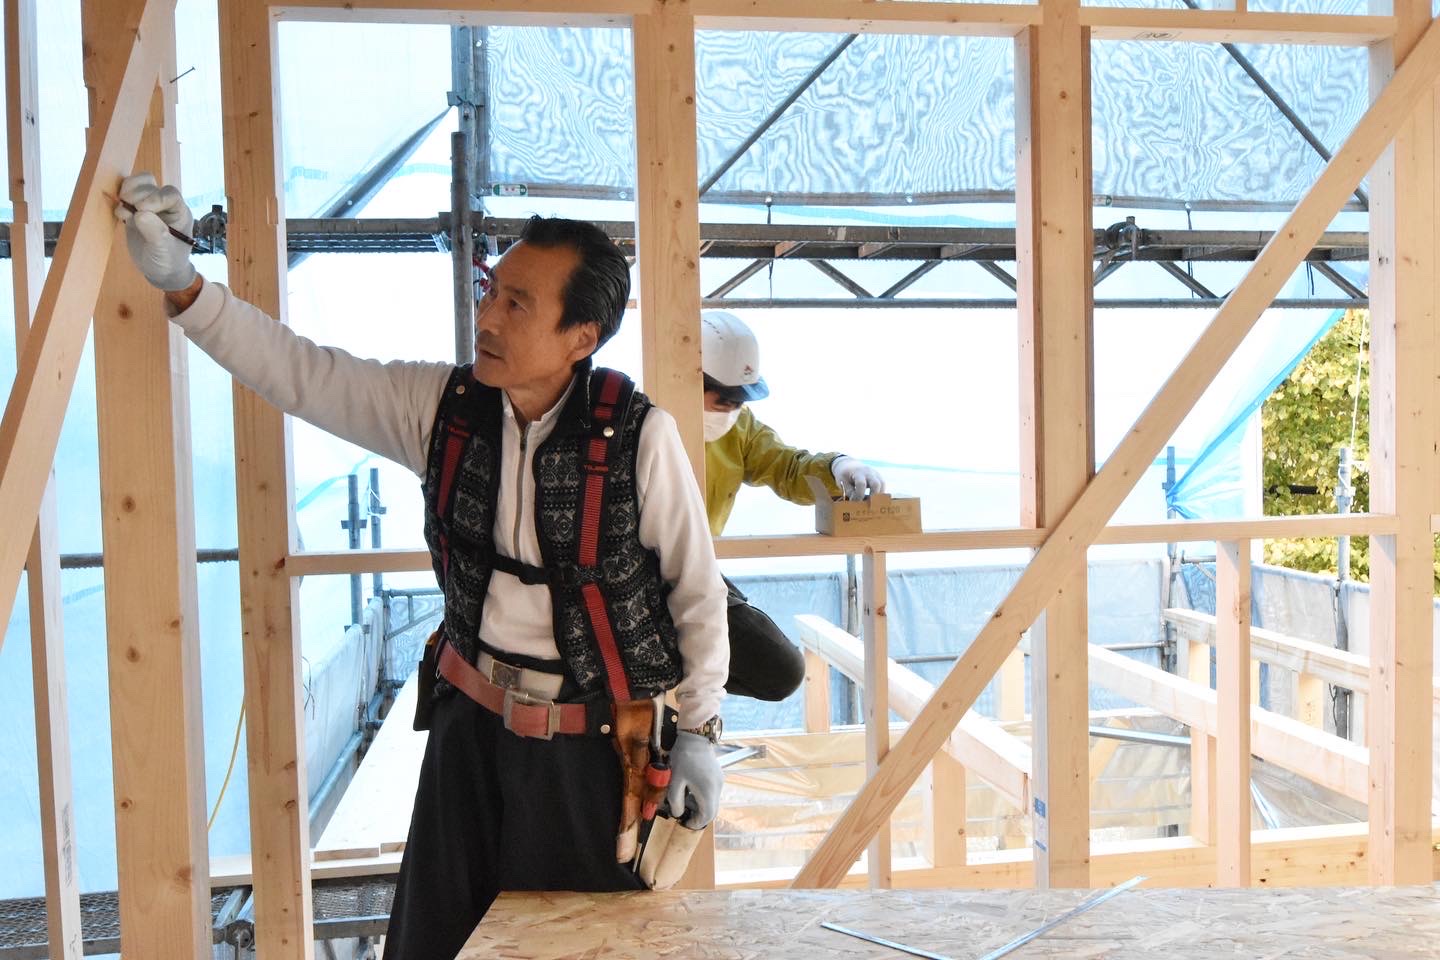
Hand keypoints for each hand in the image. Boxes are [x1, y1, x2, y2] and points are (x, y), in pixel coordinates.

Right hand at [114, 173, 197, 291]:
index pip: (170, 194)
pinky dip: (120, 200)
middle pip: (150, 185)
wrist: (159, 270)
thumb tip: (140, 214)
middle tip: (130, 212)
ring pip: (138, 184)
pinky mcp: (134, 210)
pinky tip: (121, 216)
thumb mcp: (164, 250)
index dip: (155, 198)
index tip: (142, 209)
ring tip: (124, 212)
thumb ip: (155, 232)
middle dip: (137, 196)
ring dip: (127, 193)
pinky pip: (126, 193)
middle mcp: (164, 205)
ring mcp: (148, 205)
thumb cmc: (169, 260)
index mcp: (179, 212)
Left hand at [665, 731, 722, 828]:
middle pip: (712, 810)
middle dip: (698, 815)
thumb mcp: (674, 780)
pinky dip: (703, 797)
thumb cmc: (683, 757)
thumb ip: (675, 800)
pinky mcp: (718, 775)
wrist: (695, 737)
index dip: (697, 823)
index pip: (707, 815)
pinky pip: (712, 793)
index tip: (685, 823)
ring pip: (712, 802)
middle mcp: (717, 788)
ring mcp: (719, 781)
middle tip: (684, 814)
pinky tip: (691, 789)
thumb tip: (678, 813)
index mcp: (708, 791)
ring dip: (700, 805)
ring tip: (685, 800)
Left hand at [831, 456, 884, 500]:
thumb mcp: (843, 482)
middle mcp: (869, 472)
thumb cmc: (844, 474)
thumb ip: (850, 492)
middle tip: (867, 504)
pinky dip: (879, 493)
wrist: (849, 464)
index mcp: (858, 472)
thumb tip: (857, 502)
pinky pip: (882, 485)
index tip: (855, 502)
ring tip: (871, 503)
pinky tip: (873, 499)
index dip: (859, 495)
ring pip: (882, 485)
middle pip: (876, 484)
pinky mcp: (879, 477)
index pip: (861, 484)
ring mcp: (875, 473)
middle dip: (873, 496)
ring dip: (878, 495)